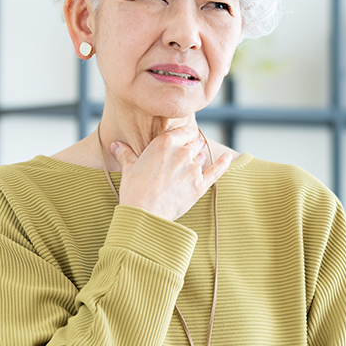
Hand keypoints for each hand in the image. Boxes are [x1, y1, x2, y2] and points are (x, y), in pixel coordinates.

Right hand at [111, 125, 231, 221]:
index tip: (182, 140)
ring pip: (201, 157)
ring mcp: (193, 168)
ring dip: (197, 160)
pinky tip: (229, 157)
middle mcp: (182, 152)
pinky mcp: (200, 185)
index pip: (184, 132)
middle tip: (184, 156)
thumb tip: (116, 145)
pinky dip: (224, 163)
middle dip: (191, 148)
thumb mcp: (129, 168)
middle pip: (194, 144)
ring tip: (187, 168)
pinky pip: (217, 170)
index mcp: (165, 143)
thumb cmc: (134, 190)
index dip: (184, 136)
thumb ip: (126, 154)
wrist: (144, 214)